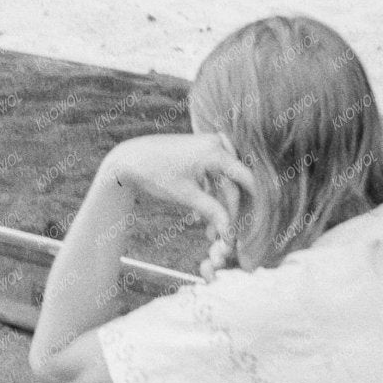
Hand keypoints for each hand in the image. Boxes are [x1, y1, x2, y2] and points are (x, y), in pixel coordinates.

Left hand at [102, 133, 255, 253]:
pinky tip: (198, 218)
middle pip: (233, 184)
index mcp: (216, 152)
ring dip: (217, 206)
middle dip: (227, 212)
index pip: (246, 181)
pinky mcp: (201, 152)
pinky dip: (208, 195)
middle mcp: (217, 144)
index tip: (252, 227)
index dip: (253, 205)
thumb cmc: (156, 174)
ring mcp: (209, 146)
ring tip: (208, 233)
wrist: (129, 159)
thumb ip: (212, 212)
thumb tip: (230, 234)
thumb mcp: (186, 196)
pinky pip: (213, 177)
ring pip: (223, 183)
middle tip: (221, 238)